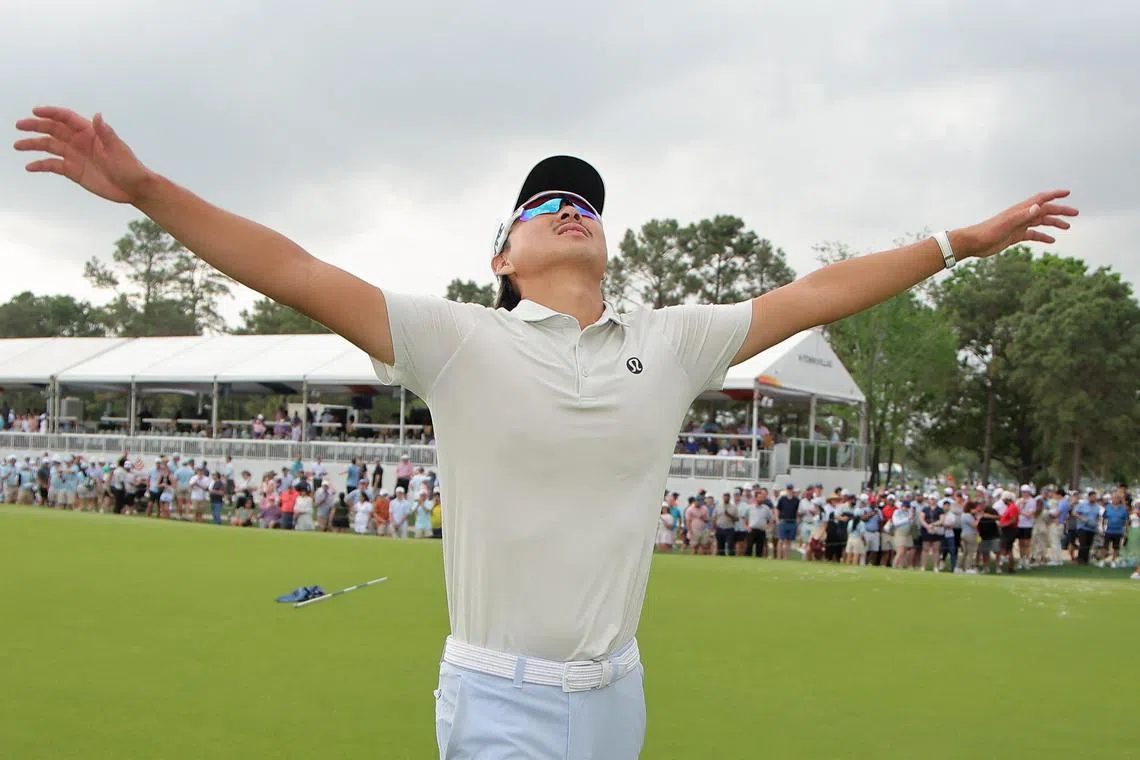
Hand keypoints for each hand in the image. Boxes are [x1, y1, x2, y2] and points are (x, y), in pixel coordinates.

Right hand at [14, 106, 149, 203]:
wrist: (134, 189)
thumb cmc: (130, 167)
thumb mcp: (118, 150)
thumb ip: (106, 133)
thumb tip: (97, 116)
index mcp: (90, 132)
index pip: (66, 118)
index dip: (51, 113)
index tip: (35, 111)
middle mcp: (79, 141)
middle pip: (53, 129)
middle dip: (35, 126)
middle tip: (19, 125)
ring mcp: (75, 156)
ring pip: (49, 146)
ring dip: (33, 145)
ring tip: (17, 145)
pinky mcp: (73, 171)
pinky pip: (53, 165)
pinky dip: (40, 165)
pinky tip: (29, 167)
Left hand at [953, 190, 1078, 259]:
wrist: (972, 243)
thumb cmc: (987, 232)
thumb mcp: (1007, 224)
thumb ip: (1023, 216)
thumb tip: (1039, 207)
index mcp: (1020, 210)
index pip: (1041, 198)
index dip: (1054, 195)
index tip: (1068, 192)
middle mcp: (1021, 215)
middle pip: (1044, 211)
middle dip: (1060, 211)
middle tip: (1076, 214)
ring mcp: (1018, 225)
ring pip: (1040, 222)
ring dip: (1054, 223)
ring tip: (1067, 227)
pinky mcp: (1014, 236)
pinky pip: (1032, 234)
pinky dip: (1042, 236)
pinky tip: (1052, 240)